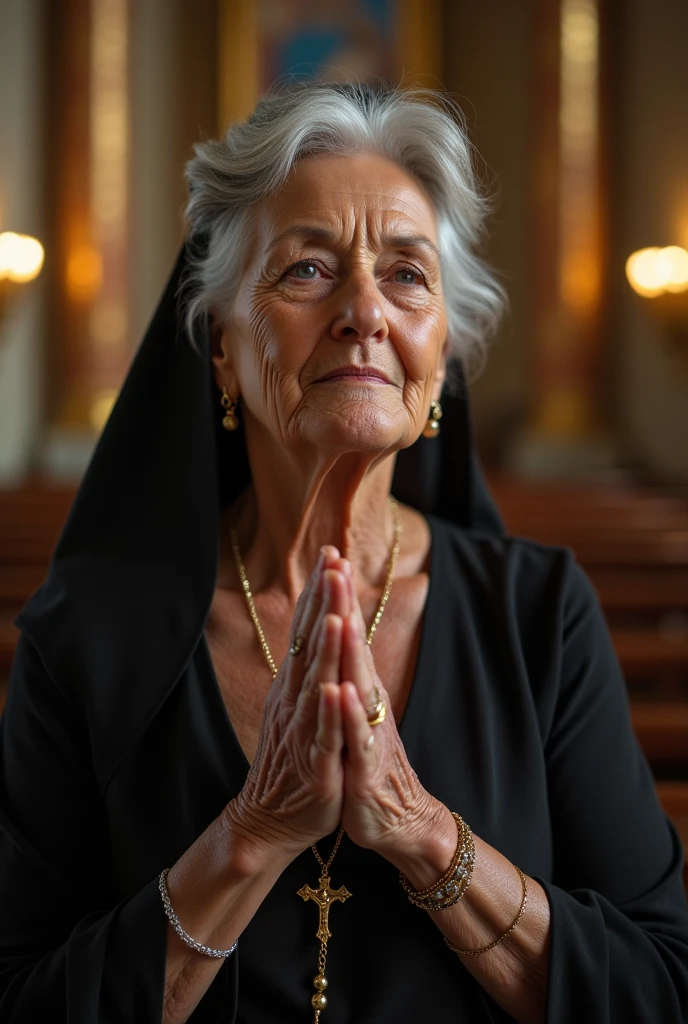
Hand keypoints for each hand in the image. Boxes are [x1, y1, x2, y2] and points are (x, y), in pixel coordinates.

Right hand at [225, 549, 351, 861]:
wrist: (269, 820)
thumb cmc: (291, 761)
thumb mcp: (299, 707)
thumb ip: (306, 669)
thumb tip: (315, 627)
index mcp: (295, 687)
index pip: (306, 630)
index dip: (319, 593)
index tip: (331, 554)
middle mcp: (295, 701)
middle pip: (309, 644)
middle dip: (323, 604)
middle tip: (333, 562)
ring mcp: (303, 731)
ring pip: (316, 684)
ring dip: (326, 649)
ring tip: (336, 614)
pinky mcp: (315, 765)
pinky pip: (323, 735)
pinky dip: (329, 712)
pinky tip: (335, 690)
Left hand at [334, 567, 441, 859]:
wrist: (395, 817)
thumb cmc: (367, 760)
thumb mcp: (354, 709)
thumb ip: (348, 670)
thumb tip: (339, 627)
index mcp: (360, 685)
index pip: (347, 631)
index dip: (338, 595)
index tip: (329, 554)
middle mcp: (367, 700)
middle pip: (354, 645)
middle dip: (345, 605)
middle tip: (337, 565)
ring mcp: (369, 730)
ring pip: (359, 684)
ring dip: (350, 651)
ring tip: (342, 616)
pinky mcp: (366, 764)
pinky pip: (356, 735)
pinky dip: (348, 713)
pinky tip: (341, 692)